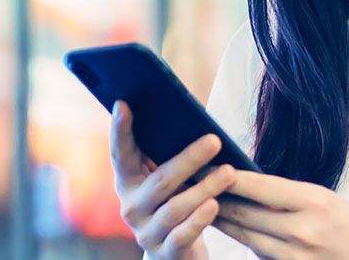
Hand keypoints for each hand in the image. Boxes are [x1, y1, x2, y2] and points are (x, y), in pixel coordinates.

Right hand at [111, 101, 239, 259]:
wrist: (176, 252)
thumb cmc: (177, 202)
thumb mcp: (169, 181)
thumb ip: (170, 157)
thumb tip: (196, 123)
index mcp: (128, 182)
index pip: (120, 153)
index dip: (120, 130)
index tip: (123, 104)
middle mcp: (131, 207)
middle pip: (159, 181)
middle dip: (188, 159)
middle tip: (214, 141)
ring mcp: (146, 232)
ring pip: (173, 208)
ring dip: (203, 189)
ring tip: (228, 173)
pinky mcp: (164, 253)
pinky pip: (181, 236)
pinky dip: (199, 220)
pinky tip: (214, 205)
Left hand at [212, 171, 348, 259]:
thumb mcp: (329, 202)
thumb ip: (292, 197)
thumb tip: (250, 187)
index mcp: (315, 202)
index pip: (258, 185)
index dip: (227, 176)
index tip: (205, 165)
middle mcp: (302, 230)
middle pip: (244, 214)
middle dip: (214, 199)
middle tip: (190, 185)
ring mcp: (296, 257)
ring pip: (246, 237)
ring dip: (223, 222)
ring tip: (201, 206)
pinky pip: (260, 257)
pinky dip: (247, 244)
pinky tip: (235, 231)